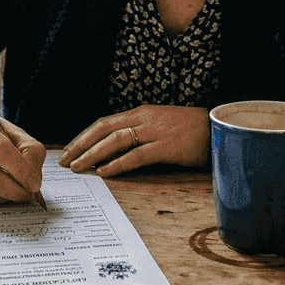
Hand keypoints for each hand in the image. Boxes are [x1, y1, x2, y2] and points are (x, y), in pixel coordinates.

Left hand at [58, 105, 208, 176]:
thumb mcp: (160, 127)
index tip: (69, 149)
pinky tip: (104, 171)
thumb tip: (114, 151)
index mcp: (141, 113)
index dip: (84, 136)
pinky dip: (118, 164)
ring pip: (115, 140)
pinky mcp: (167, 146)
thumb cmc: (191, 131)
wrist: (220, 128)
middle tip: (64, 160)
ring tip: (78, 167)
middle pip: (103, 129)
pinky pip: (136, 155)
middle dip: (80, 144)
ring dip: (93, 154)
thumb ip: (139, 134)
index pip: (104, 122)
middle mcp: (144, 119)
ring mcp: (155, 131)